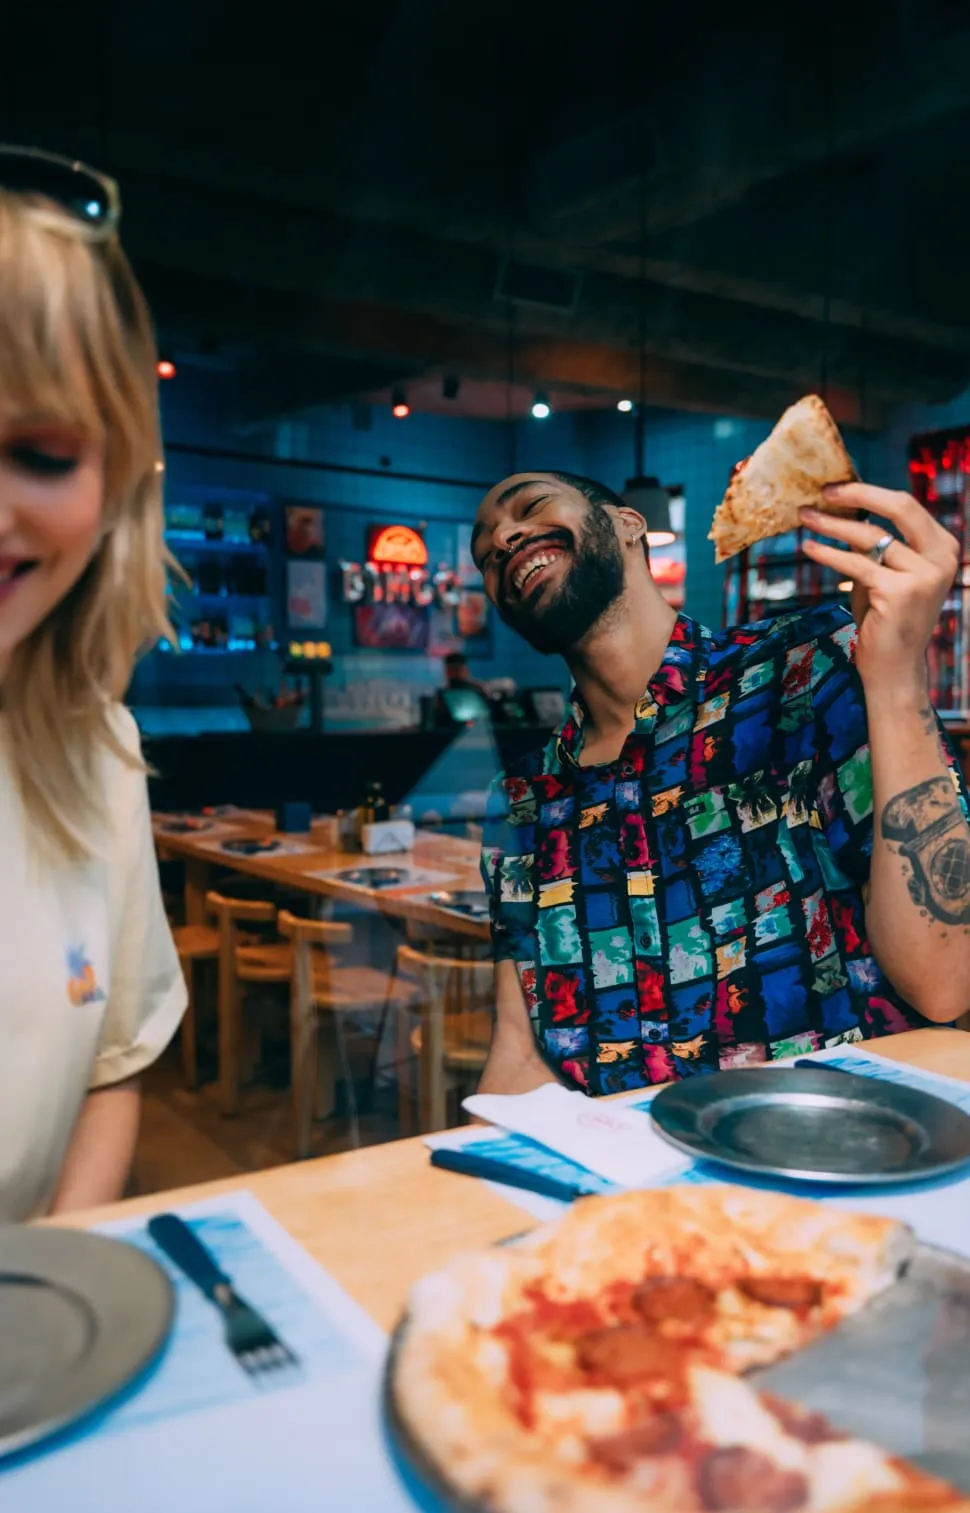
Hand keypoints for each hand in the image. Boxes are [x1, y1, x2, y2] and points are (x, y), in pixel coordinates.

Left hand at [800, 482, 959, 693]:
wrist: (893, 667)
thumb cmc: (885, 619)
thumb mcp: (885, 573)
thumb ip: (877, 545)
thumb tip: (844, 509)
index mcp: (943, 547)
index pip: (906, 506)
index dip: (869, 493)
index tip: (836, 488)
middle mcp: (941, 558)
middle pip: (899, 508)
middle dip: (858, 495)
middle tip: (823, 492)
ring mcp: (924, 575)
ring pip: (871, 537)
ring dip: (832, 525)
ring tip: (805, 518)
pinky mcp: (900, 592)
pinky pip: (857, 564)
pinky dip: (829, 554)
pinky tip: (809, 548)